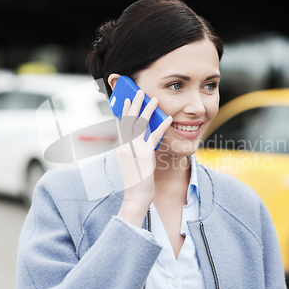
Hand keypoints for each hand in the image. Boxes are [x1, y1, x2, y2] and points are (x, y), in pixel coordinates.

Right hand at [115, 90, 171, 227]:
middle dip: (134, 104)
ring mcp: (133, 151)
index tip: (127, 100)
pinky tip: (167, 118)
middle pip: (129, 121)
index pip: (122, 125)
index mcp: (121, 148)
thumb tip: (144, 139)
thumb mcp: (132, 163)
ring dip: (147, 110)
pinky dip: (161, 127)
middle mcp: (125, 147)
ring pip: (140, 126)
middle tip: (139, 91)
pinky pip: (153, 138)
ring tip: (154, 99)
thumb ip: (136, 150)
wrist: (136, 197)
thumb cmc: (137, 182)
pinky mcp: (144, 156)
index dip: (125, 111)